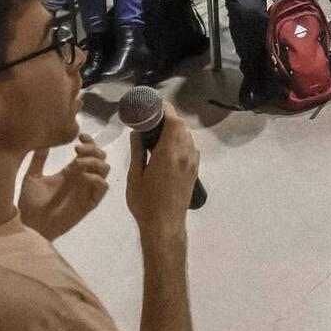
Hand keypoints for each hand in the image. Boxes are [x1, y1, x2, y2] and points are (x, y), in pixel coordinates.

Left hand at [19, 134, 109, 239]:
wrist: (29, 223)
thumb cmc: (29, 203)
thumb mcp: (32, 176)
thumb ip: (39, 159)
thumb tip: (40, 139)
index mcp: (71, 171)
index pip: (88, 152)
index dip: (89, 141)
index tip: (80, 135)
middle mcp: (82, 178)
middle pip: (100, 157)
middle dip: (93, 149)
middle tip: (77, 149)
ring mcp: (87, 190)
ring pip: (105, 169)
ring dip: (95, 162)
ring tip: (78, 162)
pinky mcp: (89, 203)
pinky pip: (103, 187)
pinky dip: (97, 178)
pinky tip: (83, 176)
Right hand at [126, 101, 199, 229]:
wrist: (165, 226)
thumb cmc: (146, 203)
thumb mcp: (136, 176)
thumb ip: (138, 151)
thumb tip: (137, 132)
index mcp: (170, 153)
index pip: (174, 121)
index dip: (166, 109)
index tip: (153, 105)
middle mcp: (185, 154)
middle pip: (181, 127)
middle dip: (168, 118)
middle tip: (150, 118)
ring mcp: (192, 163)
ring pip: (187, 137)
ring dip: (175, 130)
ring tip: (156, 132)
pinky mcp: (194, 171)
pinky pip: (189, 148)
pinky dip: (180, 141)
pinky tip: (166, 148)